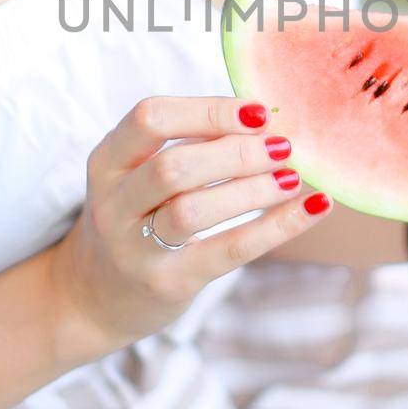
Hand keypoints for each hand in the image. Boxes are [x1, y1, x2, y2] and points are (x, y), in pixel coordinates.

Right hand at [48, 95, 331, 365]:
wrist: (93, 298)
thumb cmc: (135, 220)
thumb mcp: (138, 177)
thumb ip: (187, 146)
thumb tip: (267, 118)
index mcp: (107, 161)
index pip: (150, 118)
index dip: (208, 110)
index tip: (258, 111)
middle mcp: (113, 204)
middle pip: (174, 165)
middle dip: (236, 151)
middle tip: (282, 146)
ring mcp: (135, 247)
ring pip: (193, 210)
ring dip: (253, 188)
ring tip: (291, 178)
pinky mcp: (167, 283)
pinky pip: (228, 250)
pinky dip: (277, 227)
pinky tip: (314, 207)